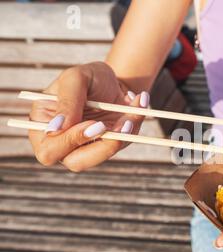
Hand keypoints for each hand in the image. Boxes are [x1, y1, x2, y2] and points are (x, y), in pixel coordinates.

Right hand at [29, 62, 147, 171]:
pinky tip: (139, 102)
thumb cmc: (87, 77)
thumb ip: (66, 101)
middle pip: (76, 163)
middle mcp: (64, 143)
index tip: (93, 124)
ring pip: (104, 155)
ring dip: (123, 135)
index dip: (70, 142)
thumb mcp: (75, 78)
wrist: (112, 78)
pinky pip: (124, 142)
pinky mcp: (110, 145)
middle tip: (120, 127)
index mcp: (43, 128)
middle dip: (101, 147)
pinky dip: (134, 124)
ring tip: (131, 112)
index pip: (49, 151)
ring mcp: (88, 147)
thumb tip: (54, 129)